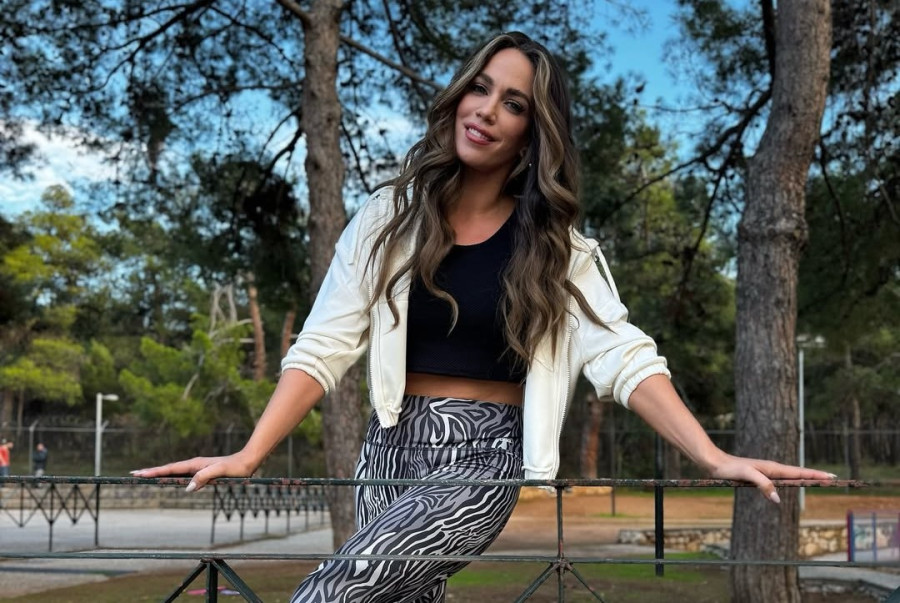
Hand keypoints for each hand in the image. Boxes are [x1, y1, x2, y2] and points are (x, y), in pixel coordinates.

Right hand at [131, 450, 258, 491]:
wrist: (248, 461)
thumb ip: (205, 477)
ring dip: (161, 473)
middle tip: (135, 474)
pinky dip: (173, 476)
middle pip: (168, 469)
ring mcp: (198, 467)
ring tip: (147, 476)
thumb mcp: (220, 472)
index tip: (139, 473)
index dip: (154, 472)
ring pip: (175, 471)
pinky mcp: (203, 471)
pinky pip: (183, 475)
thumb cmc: (236, 467)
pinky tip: (171, 480)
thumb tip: (187, 488)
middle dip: (152, 471)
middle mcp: (194, 464)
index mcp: (195, 464)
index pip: (170, 469)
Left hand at [707, 452, 836, 503]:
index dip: (815, 475)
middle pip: (799, 473)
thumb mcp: (746, 476)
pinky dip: (791, 481)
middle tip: (833, 478)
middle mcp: (772, 469)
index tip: (831, 476)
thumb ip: (762, 485)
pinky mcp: (759, 476)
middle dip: (816, 475)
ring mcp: (766, 472)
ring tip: (818, 480)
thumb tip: (778, 499)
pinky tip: (791, 484)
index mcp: (772, 468)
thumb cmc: (729, 469)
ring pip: (791, 476)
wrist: (715, 463)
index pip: (799, 472)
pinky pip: (780, 479)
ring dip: (805, 477)